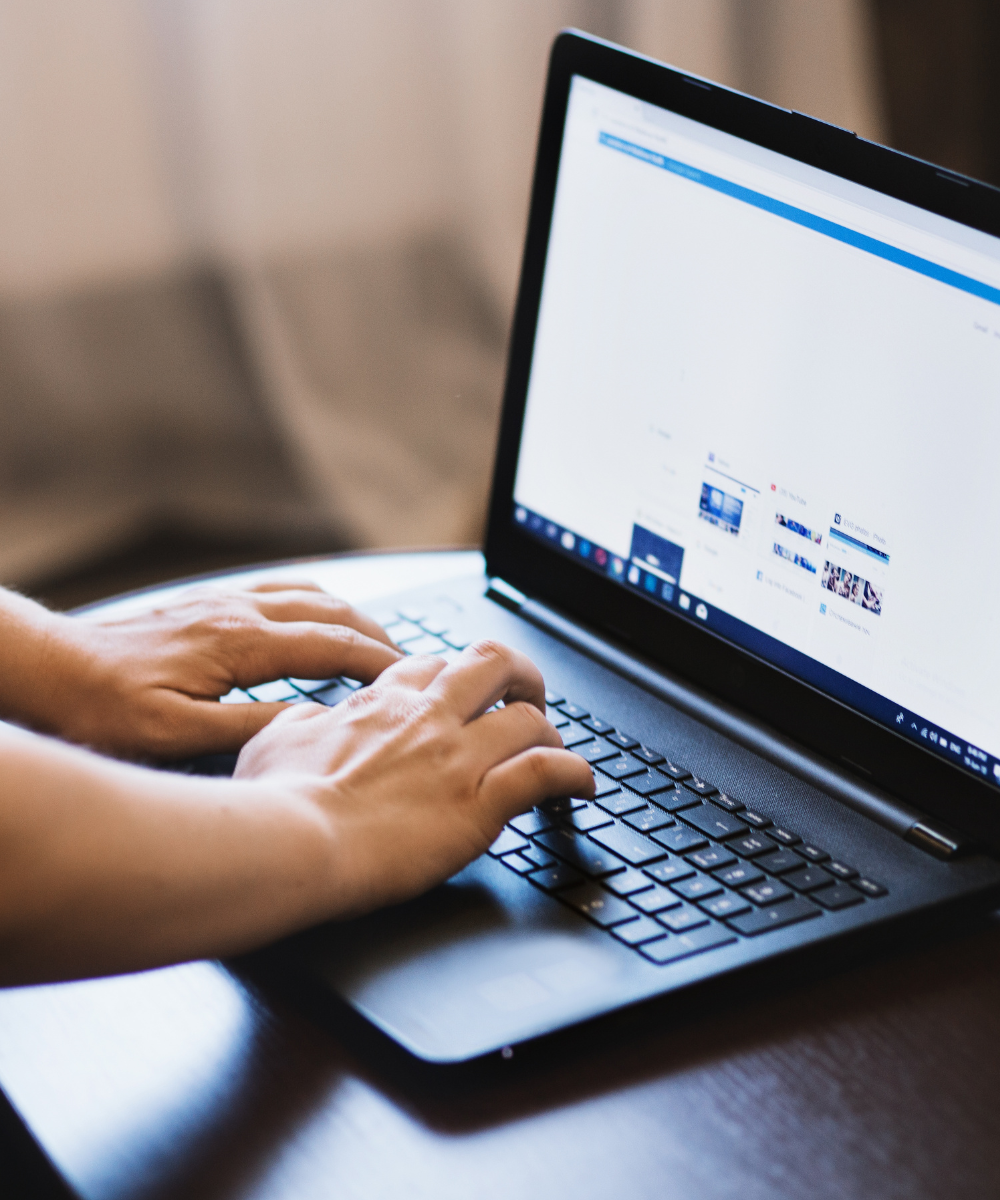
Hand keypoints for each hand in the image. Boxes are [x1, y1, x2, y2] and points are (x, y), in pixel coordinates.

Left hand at [20, 581, 401, 759]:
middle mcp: (238, 611)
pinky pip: (279, 589)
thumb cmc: (104, 708)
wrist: (50, 669)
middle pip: (332, 611)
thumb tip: (316, 722)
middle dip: (379, 634)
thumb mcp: (181, 735)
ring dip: (351, 615)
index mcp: (240, 642)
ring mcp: (222, 601)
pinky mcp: (207, 603)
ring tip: (377, 641)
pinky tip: (317, 616)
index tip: (415, 680)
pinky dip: (315, 602)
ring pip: (309, 594)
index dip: (382, 663)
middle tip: (411, 663)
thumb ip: (255, 726)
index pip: (334, 645)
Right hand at [235, 639, 593, 918]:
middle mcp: (426, 718)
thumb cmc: (273, 801)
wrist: (290, 843)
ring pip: (529, 717)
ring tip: (555, 750)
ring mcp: (457, 757)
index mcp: (380, 703)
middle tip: (527, 696)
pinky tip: (582, 787)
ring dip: (549, 733)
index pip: (431, 666)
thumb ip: (303, 722)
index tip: (460, 696)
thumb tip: (312, 717)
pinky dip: (575, 775)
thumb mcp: (273, 742)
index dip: (453, 678)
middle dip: (518, 675)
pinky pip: (547, 772)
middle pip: (492, 664)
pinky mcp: (480, 803)